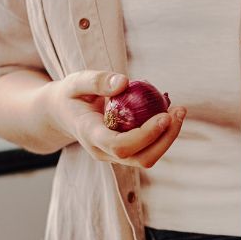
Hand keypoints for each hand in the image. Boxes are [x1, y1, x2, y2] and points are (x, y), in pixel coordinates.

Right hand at [41, 70, 184, 168]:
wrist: (62, 114)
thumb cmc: (70, 95)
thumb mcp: (75, 82)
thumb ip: (96, 81)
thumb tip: (124, 82)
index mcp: (90, 135)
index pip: (120, 146)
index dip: (145, 135)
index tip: (164, 116)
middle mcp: (103, 152)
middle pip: (140, 158)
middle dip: (165, 139)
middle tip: (179, 111)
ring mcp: (114, 155)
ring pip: (147, 158)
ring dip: (168, 137)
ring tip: (179, 110)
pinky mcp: (124, 152)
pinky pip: (147, 149)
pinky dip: (162, 133)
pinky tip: (170, 112)